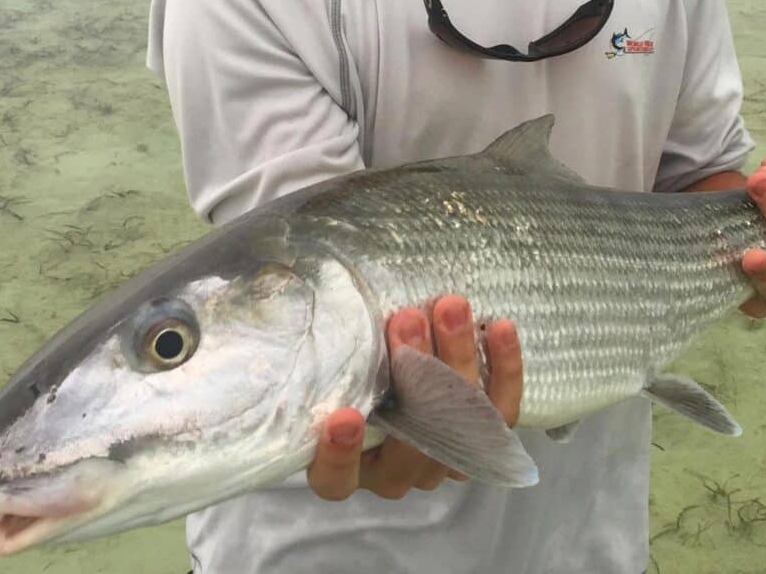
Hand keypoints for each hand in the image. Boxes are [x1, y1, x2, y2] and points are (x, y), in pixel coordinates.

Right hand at [306, 294, 522, 499]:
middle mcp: (395, 469)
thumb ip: (304, 345)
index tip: (341, 415)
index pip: (335, 480)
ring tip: (449, 306)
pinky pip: (503, 412)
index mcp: (344, 465)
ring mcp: (443, 455)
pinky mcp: (486, 434)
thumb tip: (260, 285)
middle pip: (411, 441)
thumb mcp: (318, 360)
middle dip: (413, 373)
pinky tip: (498, 326)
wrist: (399, 368)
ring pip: (461, 425)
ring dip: (458, 361)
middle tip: (405, 319)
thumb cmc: (343, 364)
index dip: (339, 455)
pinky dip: (505, 370)